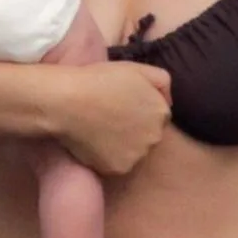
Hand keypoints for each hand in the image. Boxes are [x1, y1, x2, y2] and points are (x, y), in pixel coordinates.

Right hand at [54, 61, 171, 174]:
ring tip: (101, 130)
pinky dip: (108, 157)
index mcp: (161, 113)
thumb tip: (168, 100)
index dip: (139, 110)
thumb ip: (162, 81)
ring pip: (133, 152)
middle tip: (110, 117)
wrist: (68, 102)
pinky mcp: (118, 169)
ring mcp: (137, 156)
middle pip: (147, 136)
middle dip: (134, 129)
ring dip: (123, 145)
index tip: (121, 106)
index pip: (157, 116)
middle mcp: (155, 137)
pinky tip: (94, 142)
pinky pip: (117, 164)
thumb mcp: (137, 68)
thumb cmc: (100, 80)